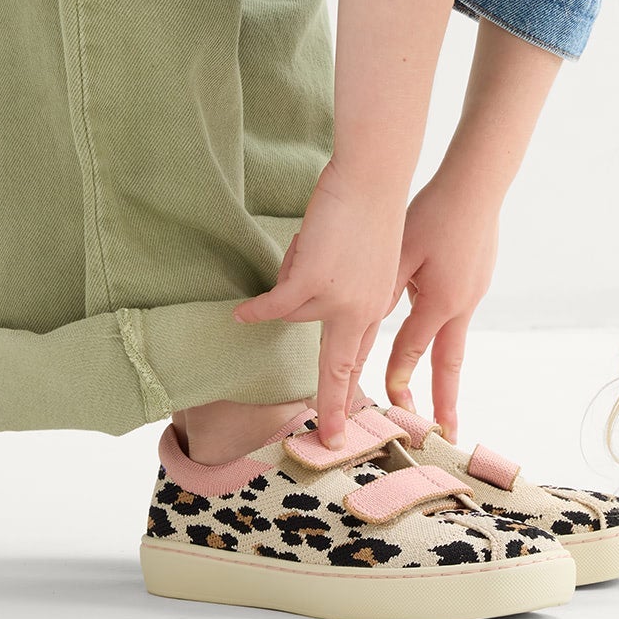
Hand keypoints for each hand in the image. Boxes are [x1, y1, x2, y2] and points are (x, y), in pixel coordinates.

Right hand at [233, 159, 405, 446]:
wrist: (372, 178)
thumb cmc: (365, 206)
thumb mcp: (365, 258)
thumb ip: (340, 286)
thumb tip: (297, 299)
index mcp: (377, 304)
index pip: (361, 354)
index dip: (351, 386)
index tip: (348, 414)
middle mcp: (363, 310)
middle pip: (341, 367)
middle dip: (334, 404)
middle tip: (334, 439)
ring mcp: (338, 300)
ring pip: (295, 312)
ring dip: (292, 276)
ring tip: (314, 240)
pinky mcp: (312, 283)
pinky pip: (275, 307)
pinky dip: (258, 312)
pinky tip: (241, 316)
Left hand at [380, 171, 499, 442]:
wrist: (477, 184)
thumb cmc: (435, 212)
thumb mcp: (402, 250)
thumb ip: (387, 287)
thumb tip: (368, 319)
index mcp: (438, 301)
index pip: (411, 350)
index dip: (397, 377)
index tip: (387, 404)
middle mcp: (461, 304)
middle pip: (450, 364)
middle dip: (446, 401)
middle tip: (446, 434)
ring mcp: (475, 291)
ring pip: (455, 340)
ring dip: (447, 370)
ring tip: (444, 397)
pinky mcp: (479, 277)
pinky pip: (459, 314)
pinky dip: (448, 332)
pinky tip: (439, 325)